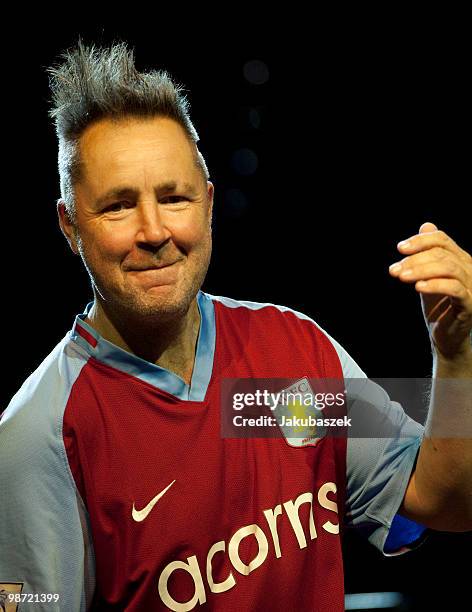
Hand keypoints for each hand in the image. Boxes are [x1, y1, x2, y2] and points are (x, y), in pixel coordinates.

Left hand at [389, 222, 471, 361]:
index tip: (399, 249)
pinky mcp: (470, 304)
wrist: (446, 337)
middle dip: (415, 259)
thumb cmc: (438, 306)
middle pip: (442, 253)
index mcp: (460, 259)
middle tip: (394, 270)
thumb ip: (427, 254)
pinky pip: (455, 288)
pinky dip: (435, 285)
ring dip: (421, 270)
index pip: (442, 240)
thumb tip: (426, 225)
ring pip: (448, 268)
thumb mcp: (428, 276)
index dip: (420, 241)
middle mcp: (469, 269)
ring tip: (401, 277)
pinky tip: (418, 288)